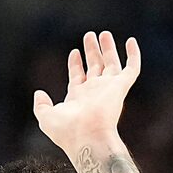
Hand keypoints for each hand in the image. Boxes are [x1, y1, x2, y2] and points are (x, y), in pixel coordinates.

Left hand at [33, 31, 141, 155]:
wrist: (87, 138)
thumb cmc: (67, 132)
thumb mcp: (46, 117)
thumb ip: (41, 105)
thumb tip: (39, 94)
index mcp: (78, 98)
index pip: (78, 76)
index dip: (76, 63)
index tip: (75, 52)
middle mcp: (94, 92)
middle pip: (94, 67)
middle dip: (92, 52)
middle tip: (90, 35)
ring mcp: (108, 90)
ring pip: (111, 65)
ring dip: (108, 49)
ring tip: (104, 34)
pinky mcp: (120, 88)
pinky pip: (131, 69)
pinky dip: (133, 55)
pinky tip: (131, 41)